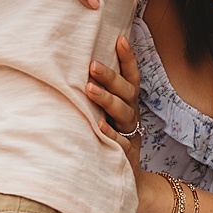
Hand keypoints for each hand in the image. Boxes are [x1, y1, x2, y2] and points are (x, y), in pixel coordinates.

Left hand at [86, 35, 141, 157]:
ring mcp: (130, 132)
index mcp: (129, 101)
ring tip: (89, 89)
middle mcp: (131, 113)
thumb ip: (101, 91)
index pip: (132, 76)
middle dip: (111, 77)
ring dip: (107, 99)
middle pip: (126, 91)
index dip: (128, 58)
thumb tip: (80, 64)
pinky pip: (119, 141)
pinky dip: (109, 133)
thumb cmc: (111, 134)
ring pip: (124, 112)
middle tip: (92, 65)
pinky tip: (97, 125)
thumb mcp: (109, 111)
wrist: (128, 173)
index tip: (120, 39)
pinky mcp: (125, 152)